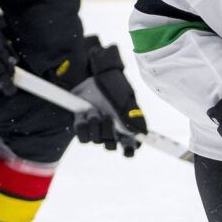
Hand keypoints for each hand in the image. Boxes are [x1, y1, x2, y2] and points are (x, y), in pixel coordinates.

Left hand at [56, 36, 147, 154]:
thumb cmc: (109, 80)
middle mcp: (111, 125)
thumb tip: (139, 132)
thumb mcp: (124, 95)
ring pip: (97, 141)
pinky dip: (83, 127)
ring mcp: (96, 125)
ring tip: (94, 111)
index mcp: (125, 121)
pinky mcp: (81, 123)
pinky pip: (82, 137)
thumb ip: (132, 114)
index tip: (127, 150)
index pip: (130, 142)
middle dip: (108, 133)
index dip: (129, 149)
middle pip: (111, 144)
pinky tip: (83, 116)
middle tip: (107, 118)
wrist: (88, 71)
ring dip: (96, 127)